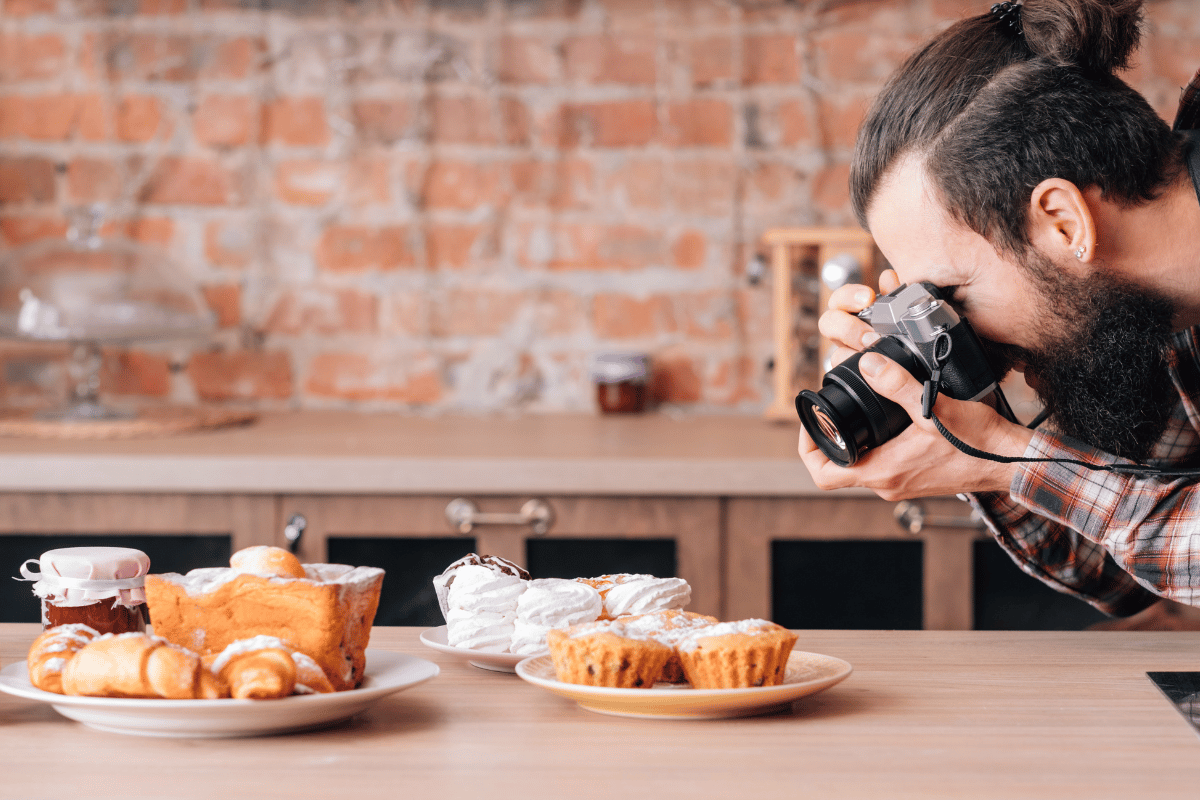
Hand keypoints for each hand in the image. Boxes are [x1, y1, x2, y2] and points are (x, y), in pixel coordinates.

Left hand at [798, 270, 1033, 498]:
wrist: (1011, 461)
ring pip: (859, 465)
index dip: (808, 447)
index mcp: (882, 472)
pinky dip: (873, 445)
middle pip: (837, 468)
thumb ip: (899, 384)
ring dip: (852, 441)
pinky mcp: (914, 479)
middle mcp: (886, 484)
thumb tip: (867, 363)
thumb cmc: (978, 442)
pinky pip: (881, 465)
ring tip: (851, 411)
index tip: (811, 422)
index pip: (823, 473)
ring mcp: (900, 484)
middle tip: (828, 412)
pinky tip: (882, 422)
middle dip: (827, 440)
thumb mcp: (935, 407)